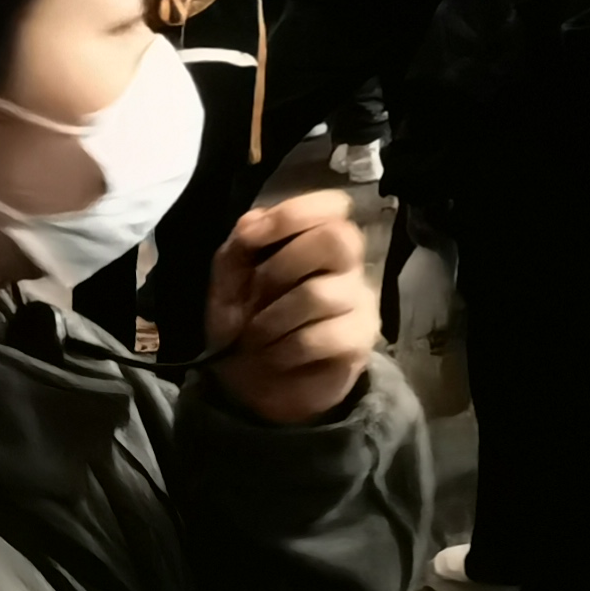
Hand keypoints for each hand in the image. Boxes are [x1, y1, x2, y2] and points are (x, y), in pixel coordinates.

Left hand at [205, 188, 379, 424]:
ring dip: (271, 320)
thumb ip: (241, 244)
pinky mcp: (360, 342)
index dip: (292, 214)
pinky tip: (275, 356)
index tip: (252, 238)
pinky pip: (320, 337)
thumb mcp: (229, 279)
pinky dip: (283, 349)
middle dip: (282, 266)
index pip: (331, 205)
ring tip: (256, 337)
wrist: (253, 385)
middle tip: (256, 295)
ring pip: (319, 294)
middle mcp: (348, 266)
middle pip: (337, 239)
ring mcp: (360, 303)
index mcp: (317, 240)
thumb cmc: (245, 322)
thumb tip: (255, 223)